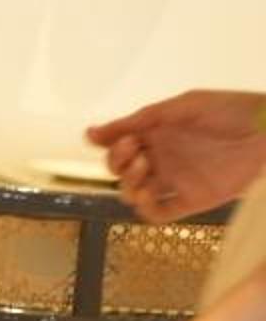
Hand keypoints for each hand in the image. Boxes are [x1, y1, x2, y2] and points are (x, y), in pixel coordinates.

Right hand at [86, 89, 265, 221]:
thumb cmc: (230, 111)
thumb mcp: (184, 106)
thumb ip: (142, 119)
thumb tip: (92, 134)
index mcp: (156, 134)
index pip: (116, 146)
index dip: (109, 145)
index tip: (118, 139)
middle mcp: (160, 158)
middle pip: (119, 171)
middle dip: (117, 163)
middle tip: (136, 151)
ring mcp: (174, 181)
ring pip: (132, 193)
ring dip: (128, 184)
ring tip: (146, 169)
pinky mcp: (191, 201)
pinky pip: (158, 214)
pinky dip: (146, 209)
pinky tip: (150, 195)